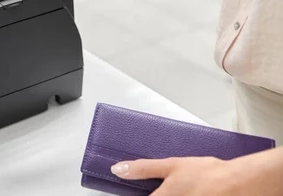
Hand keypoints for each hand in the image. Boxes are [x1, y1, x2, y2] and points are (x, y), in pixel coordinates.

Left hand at [111, 157, 242, 195]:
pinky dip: (184, 194)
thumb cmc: (207, 174)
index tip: (143, 188)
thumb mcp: (171, 166)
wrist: (241, 184)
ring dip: (170, 192)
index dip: (139, 193)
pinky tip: (190, 191)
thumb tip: (117, 169)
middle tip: (170, 185)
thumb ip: (143, 169)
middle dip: (158, 192)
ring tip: (183, 187)